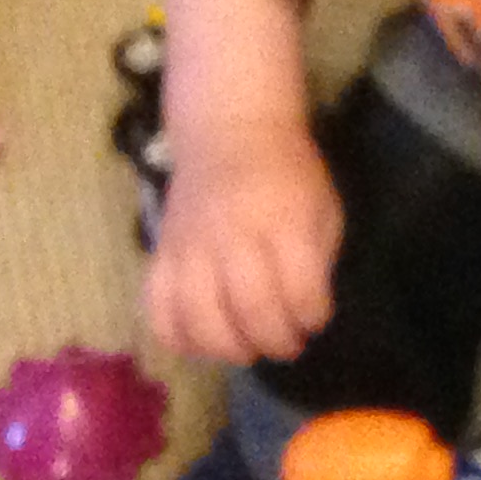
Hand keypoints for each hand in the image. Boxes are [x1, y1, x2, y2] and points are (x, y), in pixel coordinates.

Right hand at [144, 125, 342, 364]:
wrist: (229, 131)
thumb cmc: (287, 174)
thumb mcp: (323, 207)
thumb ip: (318, 260)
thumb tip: (306, 312)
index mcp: (283, 223)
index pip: (300, 291)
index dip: (311, 317)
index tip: (315, 319)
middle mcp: (234, 237)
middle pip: (250, 311)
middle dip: (275, 341)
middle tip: (287, 343)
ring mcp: (191, 248)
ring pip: (199, 319)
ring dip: (227, 348)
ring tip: (246, 346)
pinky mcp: (160, 254)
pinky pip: (157, 309)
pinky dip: (177, 336)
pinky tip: (201, 339)